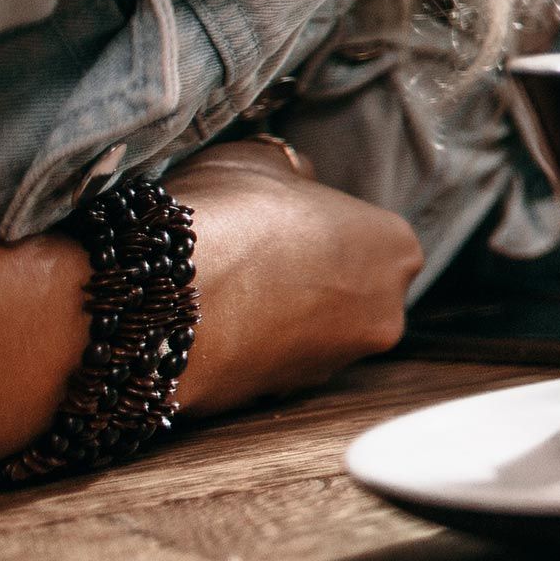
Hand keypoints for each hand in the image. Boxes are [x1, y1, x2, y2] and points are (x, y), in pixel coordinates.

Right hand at [169, 149, 420, 418]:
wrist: (162, 301)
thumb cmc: (222, 217)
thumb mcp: (260, 162)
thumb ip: (295, 173)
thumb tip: (301, 180)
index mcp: (397, 246)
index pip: (368, 232)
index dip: (319, 224)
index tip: (278, 223)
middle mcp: (386, 312)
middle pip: (349, 287)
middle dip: (309, 276)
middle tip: (251, 258)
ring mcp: (337, 362)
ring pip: (313, 329)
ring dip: (280, 315)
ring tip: (224, 292)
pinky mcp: (287, 398)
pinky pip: (273, 364)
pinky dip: (251, 348)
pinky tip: (214, 326)